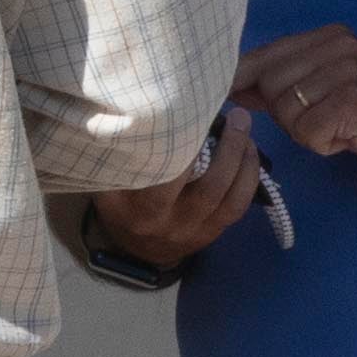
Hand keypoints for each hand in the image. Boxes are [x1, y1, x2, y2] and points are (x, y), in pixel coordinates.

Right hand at [70, 109, 270, 270]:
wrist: (137, 248)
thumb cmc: (121, 199)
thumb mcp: (107, 180)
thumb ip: (118, 152)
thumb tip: (136, 108)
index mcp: (130, 206)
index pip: (155, 172)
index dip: (175, 140)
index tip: (188, 110)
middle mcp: (160, 221)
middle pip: (200, 184)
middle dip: (225, 147)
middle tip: (234, 115)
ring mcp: (188, 230)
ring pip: (223, 195)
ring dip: (240, 157)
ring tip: (243, 126)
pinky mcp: (210, 233)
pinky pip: (237, 206)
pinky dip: (248, 177)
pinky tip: (249, 152)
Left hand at [236, 26, 356, 192]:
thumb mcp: (327, 90)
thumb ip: (283, 83)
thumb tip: (231, 84)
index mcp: (329, 36)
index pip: (264, 54)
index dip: (240, 79)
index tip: (224, 95)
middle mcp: (338, 44)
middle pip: (270, 84)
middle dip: (286, 115)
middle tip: (323, 123)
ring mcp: (348, 69)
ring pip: (286, 111)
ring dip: (306, 132)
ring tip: (341, 128)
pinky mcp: (354, 100)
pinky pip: (307, 132)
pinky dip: (323, 145)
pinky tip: (350, 139)